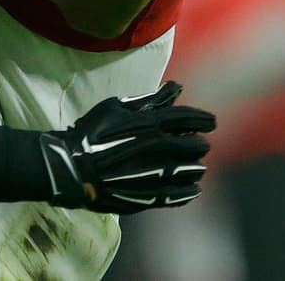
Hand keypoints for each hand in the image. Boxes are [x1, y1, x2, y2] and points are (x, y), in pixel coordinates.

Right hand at [39, 81, 215, 214]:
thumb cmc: (92, 131)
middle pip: (193, 146)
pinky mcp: (148, 196)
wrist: (73, 166)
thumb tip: (176, 88)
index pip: (188, 119)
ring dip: (196, 167)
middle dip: (199, 144)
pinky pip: (177, 196)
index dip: (203, 120)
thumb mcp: (117, 106)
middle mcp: (158, 148)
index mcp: (151, 123)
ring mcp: (154, 174)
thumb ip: (149, 99)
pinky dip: (188, 192)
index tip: (211, 122)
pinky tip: (193, 189)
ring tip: (198, 167)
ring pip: (189, 171)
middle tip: (201, 144)